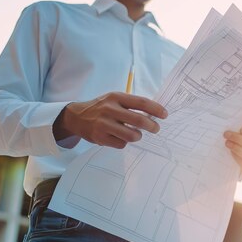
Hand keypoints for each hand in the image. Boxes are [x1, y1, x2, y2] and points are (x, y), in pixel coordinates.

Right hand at [53, 92, 167, 148]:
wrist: (77, 117)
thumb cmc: (102, 108)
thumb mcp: (114, 99)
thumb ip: (131, 104)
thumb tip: (155, 113)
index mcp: (116, 97)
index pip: (141, 102)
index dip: (156, 109)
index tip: (165, 115)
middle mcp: (110, 109)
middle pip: (139, 120)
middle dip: (152, 126)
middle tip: (156, 129)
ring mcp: (104, 124)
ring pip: (131, 135)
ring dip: (137, 136)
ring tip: (136, 134)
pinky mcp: (100, 137)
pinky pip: (121, 144)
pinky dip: (124, 142)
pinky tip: (119, 137)